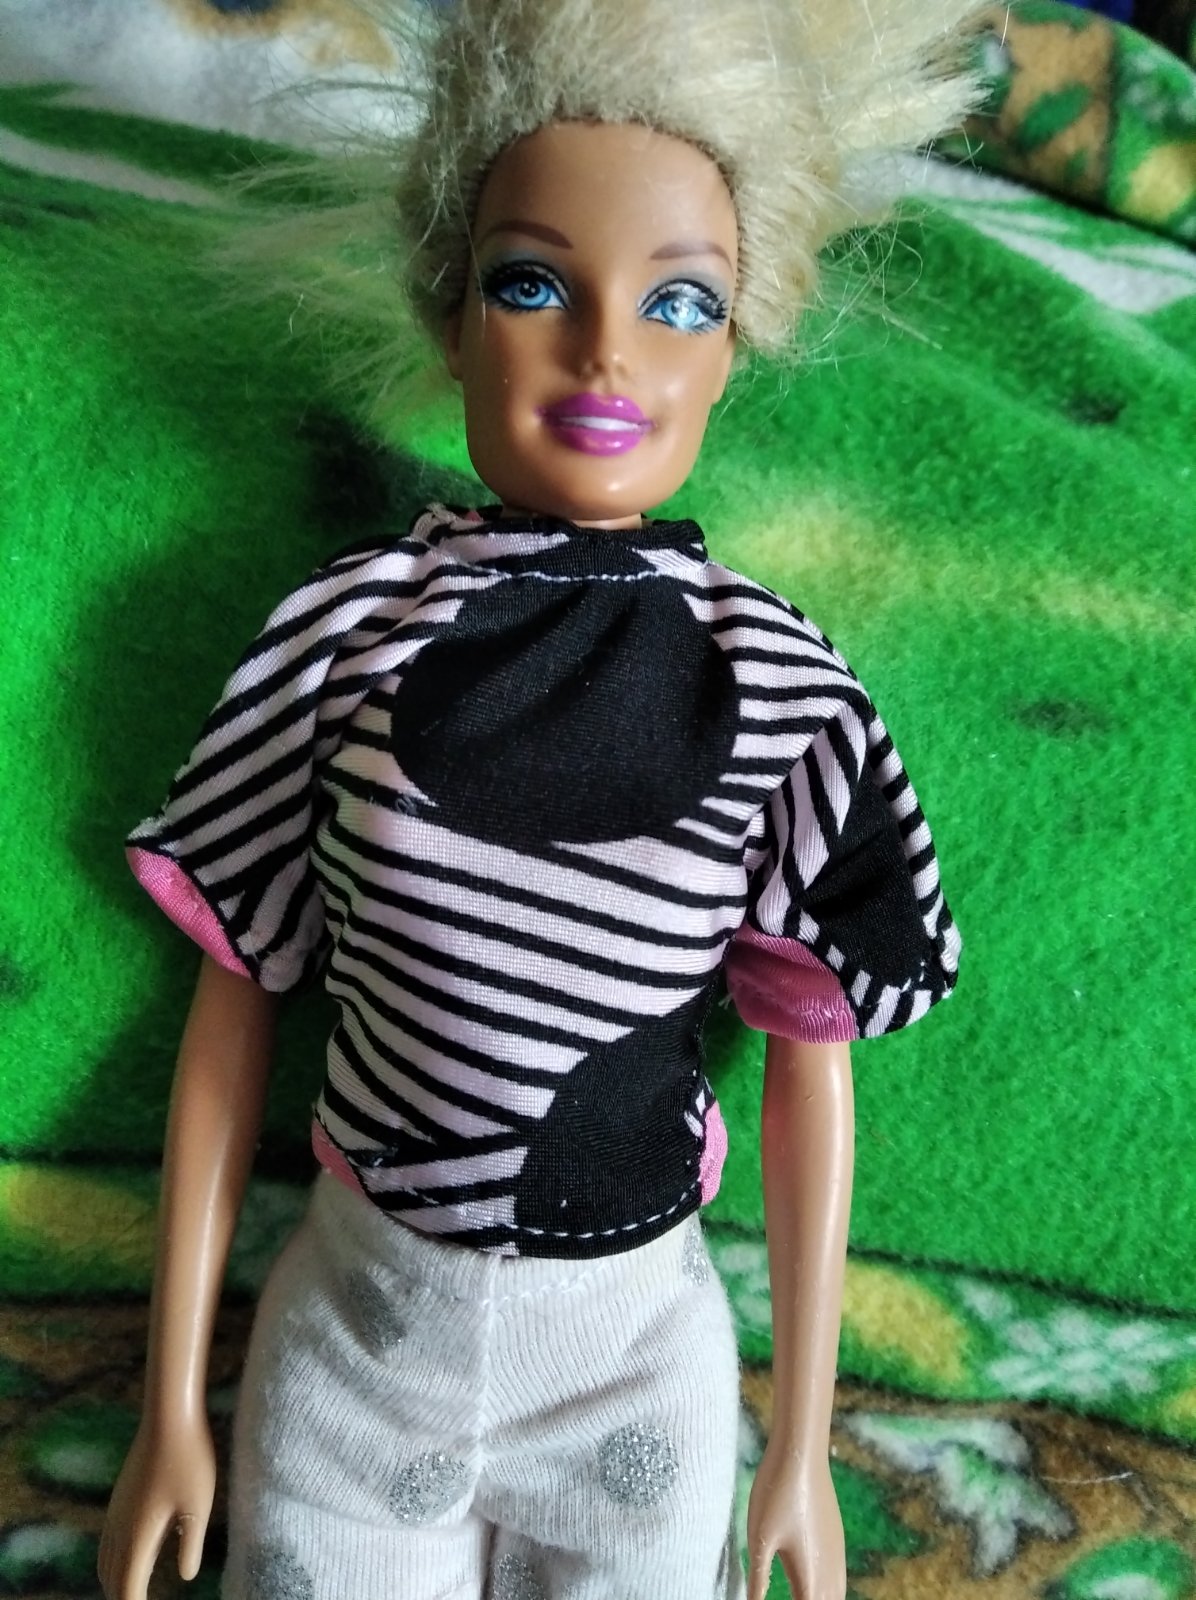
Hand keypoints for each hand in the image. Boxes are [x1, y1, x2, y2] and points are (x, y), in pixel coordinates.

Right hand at [98, 1412, 215, 1599]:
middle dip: (123, 1596)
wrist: (168, 1418)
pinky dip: (115, 1559)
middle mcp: (120, 1527)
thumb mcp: (199, 1505)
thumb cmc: (190, 1460)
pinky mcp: (119, 1497)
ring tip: (134, 1591)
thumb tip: (185, 1577)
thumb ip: (190, 1544)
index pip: (127, 1586)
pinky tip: (135, 1556)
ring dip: (116, 1580)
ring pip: (105, 1560)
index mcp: (138, 1535)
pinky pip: (107, 1541)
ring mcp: (116, 1511)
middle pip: (111, 1578)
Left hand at [746, 1445, 845, 1599]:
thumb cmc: (776, 1493)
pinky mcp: (835, 1537)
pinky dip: (828, 1592)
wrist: (801, 1453)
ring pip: (837, 1596)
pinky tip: (815, 1586)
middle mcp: (830, 1569)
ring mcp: (836, 1552)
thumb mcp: (759, 1539)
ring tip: (804, 1597)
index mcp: (810, 1577)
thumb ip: (758, 1580)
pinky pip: (838, 1579)